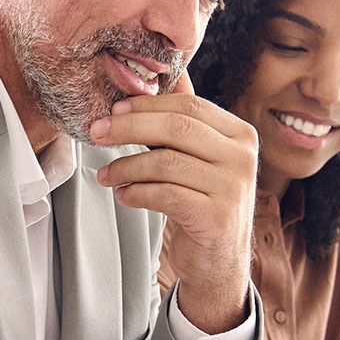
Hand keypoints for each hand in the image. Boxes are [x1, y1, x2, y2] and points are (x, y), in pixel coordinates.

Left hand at [89, 72, 256, 333]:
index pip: (189, 106)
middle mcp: (242, 157)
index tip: (113, 109)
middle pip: (177, 128)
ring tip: (106, 174)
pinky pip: (165, 195)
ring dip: (126, 166)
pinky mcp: (217, 217)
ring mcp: (233, 188)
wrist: (219, 261)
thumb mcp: (200, 158)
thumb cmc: (203, 203)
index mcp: (240, 135)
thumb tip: (165, 78)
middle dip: (129, 127)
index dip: (147, 105)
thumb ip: (185, 121)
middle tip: (97, 132)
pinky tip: (123, 195)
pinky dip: (136, 193)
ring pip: (165, 162)